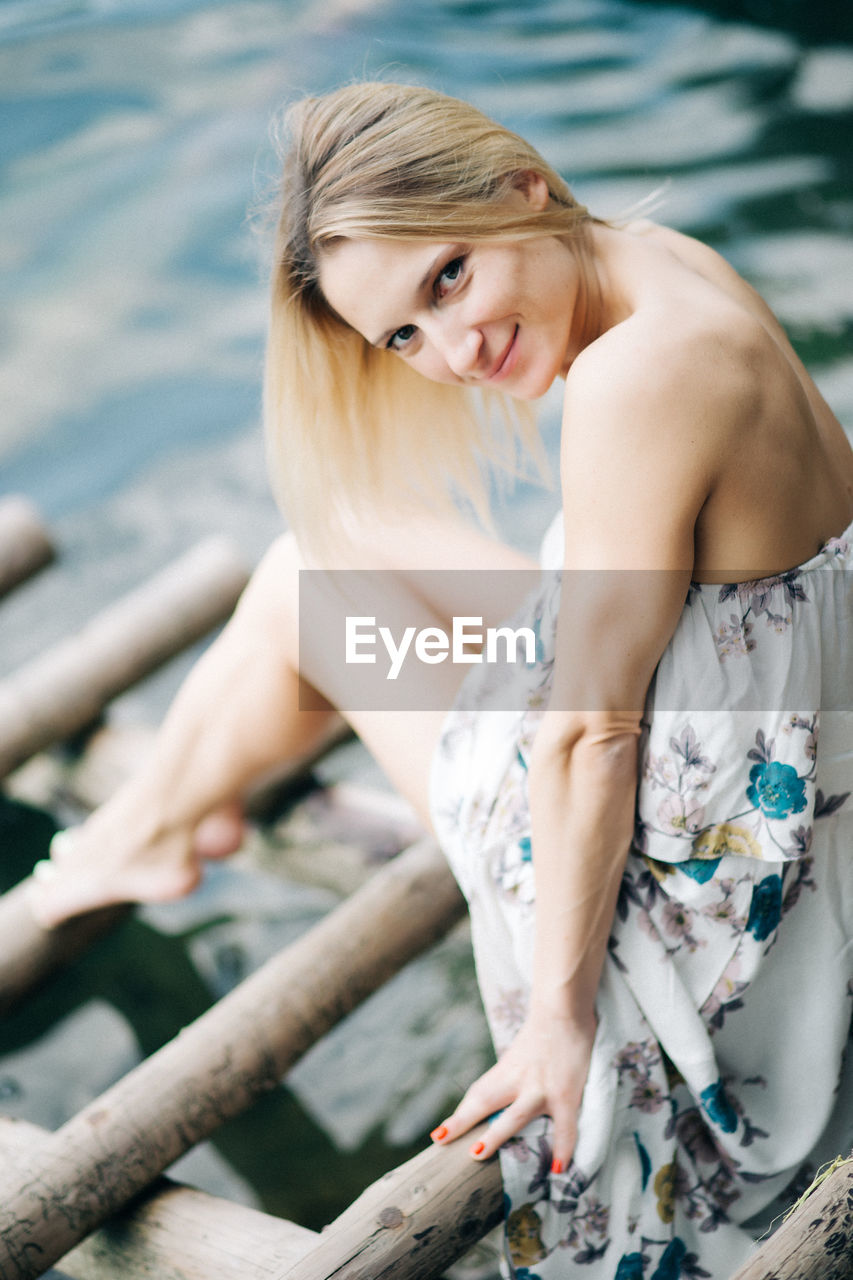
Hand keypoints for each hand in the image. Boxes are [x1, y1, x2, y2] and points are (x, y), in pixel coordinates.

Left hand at [430, 1004, 595, 1170]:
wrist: (564, 1008)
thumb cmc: (545, 1031)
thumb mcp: (522, 1054)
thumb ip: (515, 1074)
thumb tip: (508, 1095)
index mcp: (506, 1071)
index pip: (478, 1096)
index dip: (459, 1116)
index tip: (439, 1135)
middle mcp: (518, 1080)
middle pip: (484, 1101)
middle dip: (462, 1121)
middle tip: (439, 1140)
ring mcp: (541, 1088)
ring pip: (515, 1116)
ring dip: (495, 1136)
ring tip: (476, 1156)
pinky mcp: (566, 1094)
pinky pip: (564, 1128)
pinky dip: (562, 1149)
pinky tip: (558, 1170)